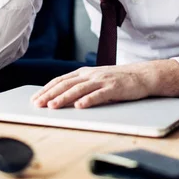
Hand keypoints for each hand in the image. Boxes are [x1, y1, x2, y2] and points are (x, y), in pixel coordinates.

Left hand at [31, 60, 178, 108]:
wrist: (143, 75)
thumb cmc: (119, 79)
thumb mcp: (97, 79)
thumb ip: (82, 85)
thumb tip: (62, 96)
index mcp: (85, 72)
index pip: (61, 80)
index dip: (47, 89)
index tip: (35, 99)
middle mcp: (91, 74)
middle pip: (67, 84)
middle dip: (50, 94)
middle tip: (37, 104)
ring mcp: (103, 80)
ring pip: (79, 89)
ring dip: (64, 97)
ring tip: (53, 106)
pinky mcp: (115, 88)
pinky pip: (99, 94)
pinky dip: (88, 100)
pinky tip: (80, 106)